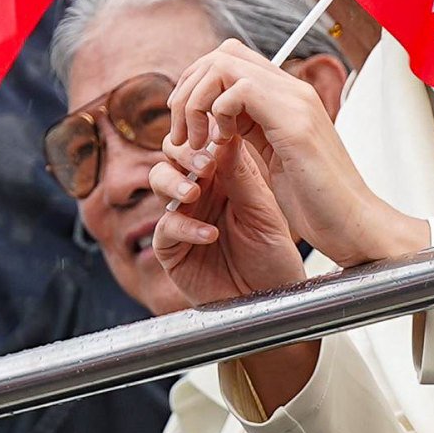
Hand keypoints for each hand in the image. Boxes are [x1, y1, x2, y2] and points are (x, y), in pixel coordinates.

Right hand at [143, 102, 308, 310]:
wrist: (274, 300)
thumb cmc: (274, 257)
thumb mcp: (263, 211)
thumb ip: (241, 176)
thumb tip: (224, 134)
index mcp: (224, 175)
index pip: (202, 140)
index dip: (203, 131)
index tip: (215, 132)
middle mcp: (200, 192)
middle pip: (172, 153)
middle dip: (183, 152)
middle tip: (202, 163)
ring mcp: (184, 218)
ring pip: (159, 181)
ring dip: (173, 182)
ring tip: (194, 192)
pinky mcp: (173, 249)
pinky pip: (165, 228)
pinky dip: (184, 227)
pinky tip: (209, 234)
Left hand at [166, 40, 418, 270]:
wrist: (355, 225)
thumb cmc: (318, 201)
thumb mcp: (276, 156)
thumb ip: (251, 129)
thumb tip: (216, 117)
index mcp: (287, 98)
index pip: (231, 59)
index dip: (198, 84)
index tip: (188, 124)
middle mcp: (293, 91)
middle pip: (222, 53)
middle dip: (189, 89)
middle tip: (183, 132)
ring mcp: (296, 102)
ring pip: (224, 65)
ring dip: (196, 102)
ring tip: (195, 142)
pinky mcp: (295, 123)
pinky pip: (239, 91)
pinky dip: (216, 114)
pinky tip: (221, 145)